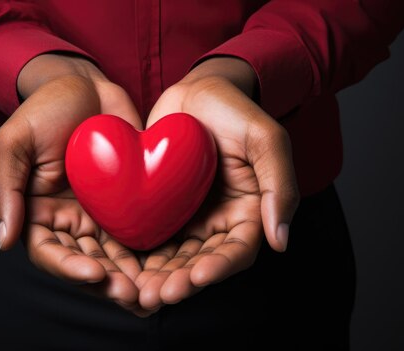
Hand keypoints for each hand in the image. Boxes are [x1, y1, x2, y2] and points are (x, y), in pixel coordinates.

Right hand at [0, 54, 147, 314]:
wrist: (86, 85)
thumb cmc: (44, 109)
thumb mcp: (14, 142)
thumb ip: (7, 188)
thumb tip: (4, 240)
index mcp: (39, 214)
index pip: (50, 253)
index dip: (69, 268)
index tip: (93, 273)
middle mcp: (71, 221)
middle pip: (87, 262)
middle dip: (108, 281)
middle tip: (131, 293)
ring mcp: (102, 214)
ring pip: (116, 256)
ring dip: (132, 276)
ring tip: (151, 290)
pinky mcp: (130, 203)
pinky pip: (141, 231)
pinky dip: (152, 252)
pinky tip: (169, 265)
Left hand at [136, 57, 299, 309]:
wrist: (198, 90)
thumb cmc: (236, 110)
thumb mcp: (266, 140)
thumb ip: (279, 186)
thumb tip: (281, 241)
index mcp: (247, 212)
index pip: (236, 250)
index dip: (218, 268)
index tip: (197, 278)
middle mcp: (218, 221)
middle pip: (200, 261)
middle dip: (181, 281)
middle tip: (158, 295)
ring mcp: (187, 216)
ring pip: (173, 255)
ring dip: (158, 276)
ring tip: (139, 290)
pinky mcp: (160, 206)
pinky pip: (149, 234)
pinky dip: (138, 253)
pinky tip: (122, 265)